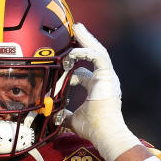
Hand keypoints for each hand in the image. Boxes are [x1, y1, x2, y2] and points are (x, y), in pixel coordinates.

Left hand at [65, 23, 139, 160]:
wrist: (104, 132)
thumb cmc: (93, 128)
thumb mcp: (72, 120)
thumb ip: (64, 116)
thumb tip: (52, 117)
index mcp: (97, 89)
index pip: (85, 73)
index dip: (73, 68)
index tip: (61, 66)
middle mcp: (104, 80)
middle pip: (94, 55)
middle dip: (84, 42)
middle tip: (74, 30)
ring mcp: (108, 77)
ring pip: (99, 51)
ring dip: (87, 39)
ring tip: (77, 27)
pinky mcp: (108, 76)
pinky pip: (98, 56)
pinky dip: (85, 52)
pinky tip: (72, 51)